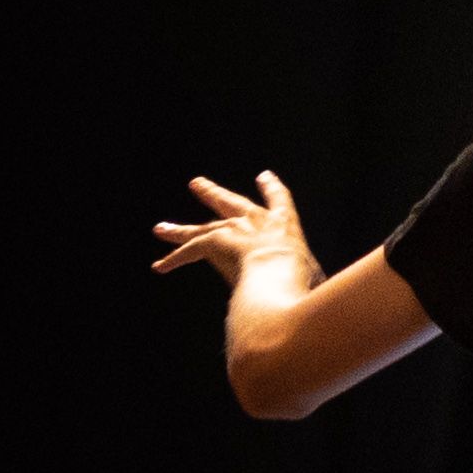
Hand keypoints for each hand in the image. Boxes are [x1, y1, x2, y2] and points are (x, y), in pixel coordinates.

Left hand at [152, 172, 322, 288]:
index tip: (265, 176)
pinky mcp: (216, 242)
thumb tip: (310, 295)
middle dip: (212, 194)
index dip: (273, 189)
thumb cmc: (302, 281)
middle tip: (196, 184)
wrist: (280, 276)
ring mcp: (234, 230)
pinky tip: (160, 266)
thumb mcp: (313, 280)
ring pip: (202, 229)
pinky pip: (190, 250)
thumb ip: (308, 283)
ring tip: (161, 228)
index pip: (281, 201)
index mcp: (286, 226)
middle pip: (230, 203)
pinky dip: (174, 259)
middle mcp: (257, 221)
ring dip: (180, 230)